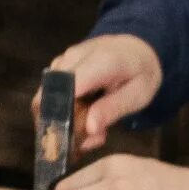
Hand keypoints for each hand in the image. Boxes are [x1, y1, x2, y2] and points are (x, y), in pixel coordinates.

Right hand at [45, 35, 163, 151]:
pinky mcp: (58, 65)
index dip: (63, 116)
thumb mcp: (138, 95)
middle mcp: (75, 56)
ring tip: (93, 132)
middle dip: (62, 124)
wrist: (137, 48)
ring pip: (47, 96)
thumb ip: (112, 109)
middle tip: (89, 141)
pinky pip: (51, 91)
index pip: (67, 89)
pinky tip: (85, 118)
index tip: (72, 140)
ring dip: (64, 119)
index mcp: (101, 60)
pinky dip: (64, 109)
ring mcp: (64, 59)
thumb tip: (88, 128)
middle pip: (51, 95)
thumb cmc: (141, 72)